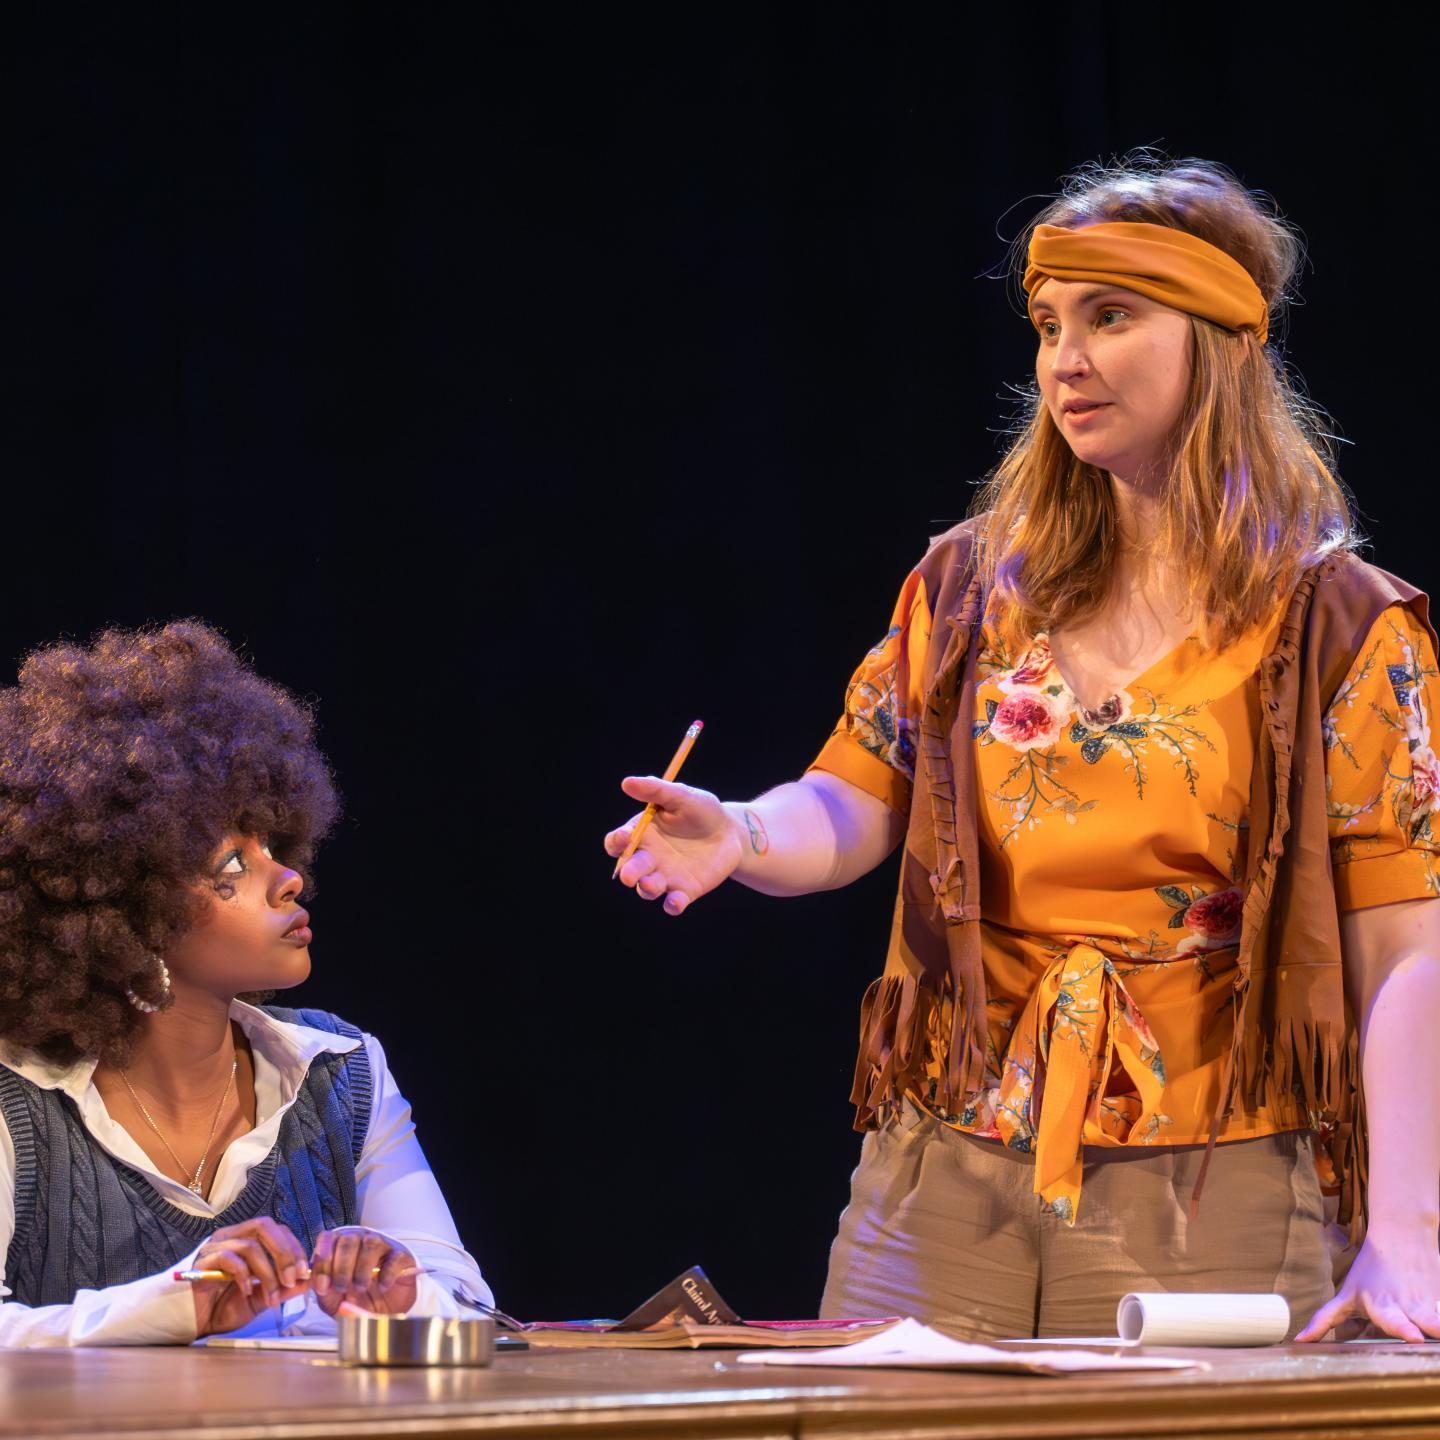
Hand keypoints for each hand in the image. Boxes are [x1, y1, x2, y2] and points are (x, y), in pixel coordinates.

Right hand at [190, 1217, 312, 1338]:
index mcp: (246, 1240)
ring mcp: (215, 1247)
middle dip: (284, 1252)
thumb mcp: (258, 1300)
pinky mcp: (201, 1262)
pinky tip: (247, 1291)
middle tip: (292, 1278)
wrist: (187, 1323)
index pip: (277, 1230)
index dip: (294, 1248)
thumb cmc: (220, 1308)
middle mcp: (231, 1236)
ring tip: (270, 1296)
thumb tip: (309, 1281)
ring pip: (249, 1245)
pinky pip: (227, 1258)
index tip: (304, 1272)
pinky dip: (243, 1275)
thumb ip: (281, 1289)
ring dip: (266, 1271)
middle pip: (264, 1226)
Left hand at [309, 1226, 418, 1315]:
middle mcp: (361, 1240)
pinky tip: (382, 1287)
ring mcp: (383, 1245)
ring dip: (362, 1269)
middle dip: (342, 1267)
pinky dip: (386, 1274)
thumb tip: (323, 1286)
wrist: (384, 1311)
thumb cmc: (356, 1300)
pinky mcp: (401, 1255)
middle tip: (342, 1288)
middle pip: (349, 1239)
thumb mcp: (334, 1301)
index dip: (323, 1259)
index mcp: (340, 1246)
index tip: (323, 1283)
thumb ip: (325, 1293)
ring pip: (371, 1243)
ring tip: (360, 1287)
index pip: (328, 1238)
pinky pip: (394, 1257)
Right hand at [604, 776, 743, 915]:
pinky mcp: (684, 891)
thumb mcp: (681, 795)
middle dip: (628, 872)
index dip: (616, 841)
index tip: (625, 836)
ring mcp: (664, 877)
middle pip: (629, 869)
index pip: (617, 842)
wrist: (732, 832)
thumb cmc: (701, 810)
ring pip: (647, 889)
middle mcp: (648, 858)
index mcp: (641, 834)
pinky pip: (673, 903)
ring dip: (646, 888)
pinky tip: (675, 902)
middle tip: (630, 874)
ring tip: (652, 884)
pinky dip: (672, 905)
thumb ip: (655, 790)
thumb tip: (627, 782)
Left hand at [1295, 1231, 1439, 1341]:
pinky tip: (1438, 1317)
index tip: (1414, 1337)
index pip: (1392, 1322)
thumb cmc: (1370, 1272)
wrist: (1403, 1238)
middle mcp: (1409, 1309)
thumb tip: (1300, 1341)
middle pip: (1423, 1322)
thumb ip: (1325, 1320)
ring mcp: (1429, 1305)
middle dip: (1427, 1327)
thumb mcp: (1347, 1296)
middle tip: (1423, 1336)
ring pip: (1437, 1319)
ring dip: (1437, 1324)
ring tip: (1438, 1329)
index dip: (1403, 1330)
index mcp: (1383, 1308)